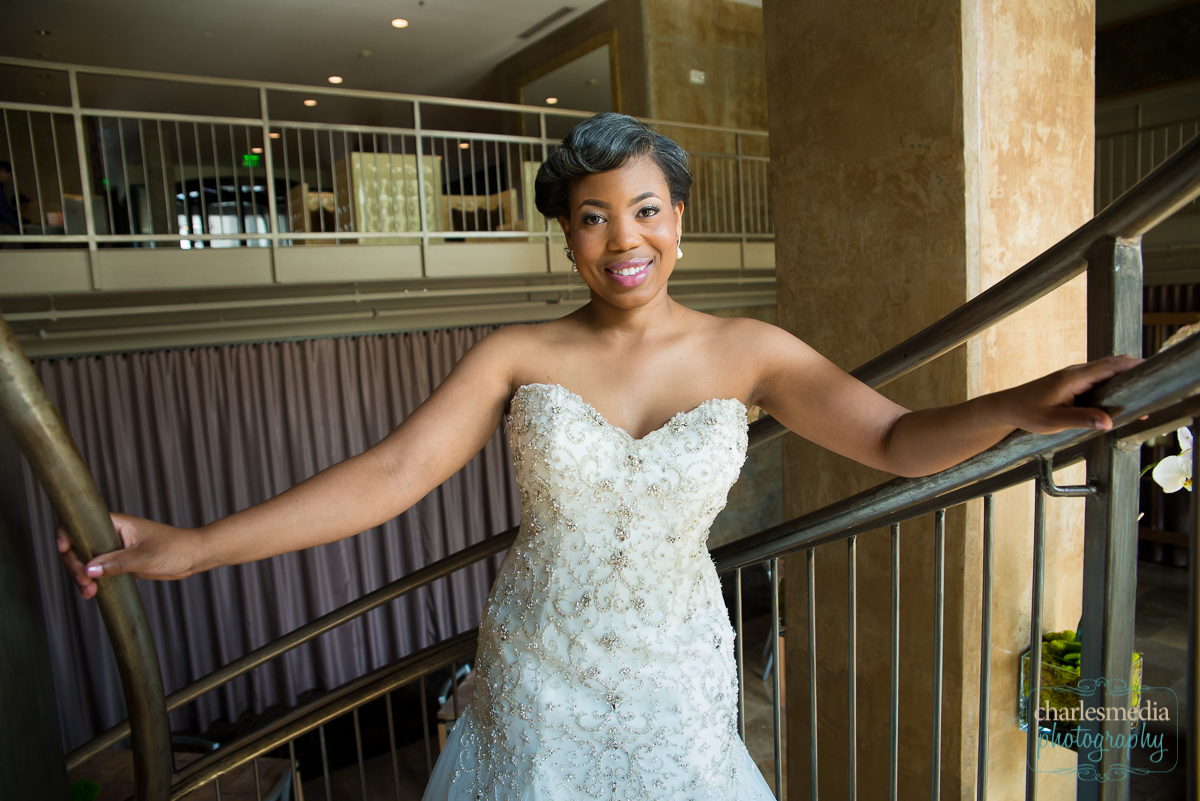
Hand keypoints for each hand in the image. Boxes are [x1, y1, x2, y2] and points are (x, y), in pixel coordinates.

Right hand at [56, 514, 199, 598]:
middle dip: (74, 565)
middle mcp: (111, 534)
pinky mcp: (119, 563)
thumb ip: (117, 562)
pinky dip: (92, 582)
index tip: (64, 550)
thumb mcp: (145, 556)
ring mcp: (114, 549)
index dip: (67, 534)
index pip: (81, 524)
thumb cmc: (175, 548)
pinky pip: (98, 572)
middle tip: (83, 582)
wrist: (193, 557)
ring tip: (88, 592)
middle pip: (78, 547)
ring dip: (81, 577)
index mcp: (116, 523)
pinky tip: (92, 593)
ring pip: (86, 562)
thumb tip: (89, 569)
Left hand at [999, 355, 1142, 434]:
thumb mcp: (1054, 421)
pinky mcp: (1075, 383)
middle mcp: (1077, 372)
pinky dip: (1115, 383)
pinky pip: (1100, 379)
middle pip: (1113, 365)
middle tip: (1154, 387)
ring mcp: (1076, 376)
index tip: (1152, 370)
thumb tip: (1108, 422)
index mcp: (1074, 377)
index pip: (1110, 366)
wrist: (1008, 407)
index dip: (1133, 366)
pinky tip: (1124, 397)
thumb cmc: (1028, 413)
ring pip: (1107, 372)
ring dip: (1126, 378)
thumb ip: (1081, 420)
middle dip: (1135, 372)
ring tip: (1143, 394)